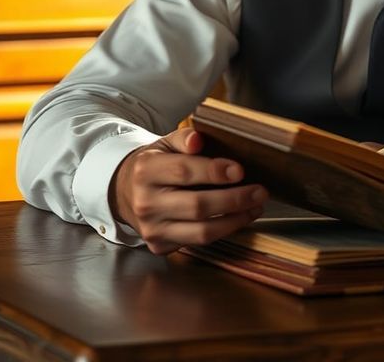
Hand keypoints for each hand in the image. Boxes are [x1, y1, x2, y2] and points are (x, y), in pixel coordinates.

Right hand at [109, 125, 266, 254]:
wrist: (124, 192)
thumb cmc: (153, 166)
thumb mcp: (163, 144)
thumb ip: (183, 138)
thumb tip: (199, 140)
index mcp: (145, 171)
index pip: (184, 172)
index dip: (214, 171)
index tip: (240, 170)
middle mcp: (146, 203)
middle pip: (197, 205)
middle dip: (234, 199)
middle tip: (259, 191)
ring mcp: (152, 229)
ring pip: (202, 232)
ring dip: (234, 220)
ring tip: (254, 207)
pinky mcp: (160, 246)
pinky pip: (198, 243)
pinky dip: (222, 231)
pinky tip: (237, 219)